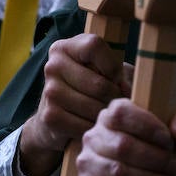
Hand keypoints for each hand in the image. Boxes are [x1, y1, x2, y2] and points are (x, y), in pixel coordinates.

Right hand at [18, 33, 130, 175]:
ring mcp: (49, 92)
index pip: (94, 46)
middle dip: (114, 97)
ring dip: (106, 115)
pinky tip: (93, 125)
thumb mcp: (104, 72)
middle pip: (99, 84)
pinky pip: (85, 126)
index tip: (115, 77)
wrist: (56, 118)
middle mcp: (53, 66)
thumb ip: (120, 72)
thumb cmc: (89, 88)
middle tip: (114, 102)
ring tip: (106, 114)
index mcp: (65, 48)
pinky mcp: (50, 116)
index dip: (112, 65)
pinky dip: (94, 129)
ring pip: (94, 107)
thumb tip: (126, 88)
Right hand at [77, 100, 175, 175]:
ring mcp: (86, 163)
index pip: (121, 113)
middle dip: (156, 159)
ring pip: (118, 172)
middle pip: (123, 146)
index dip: (148, 127)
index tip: (169, 141)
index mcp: (112, 114)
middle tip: (175, 167)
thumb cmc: (164, 154)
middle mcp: (94, 136)